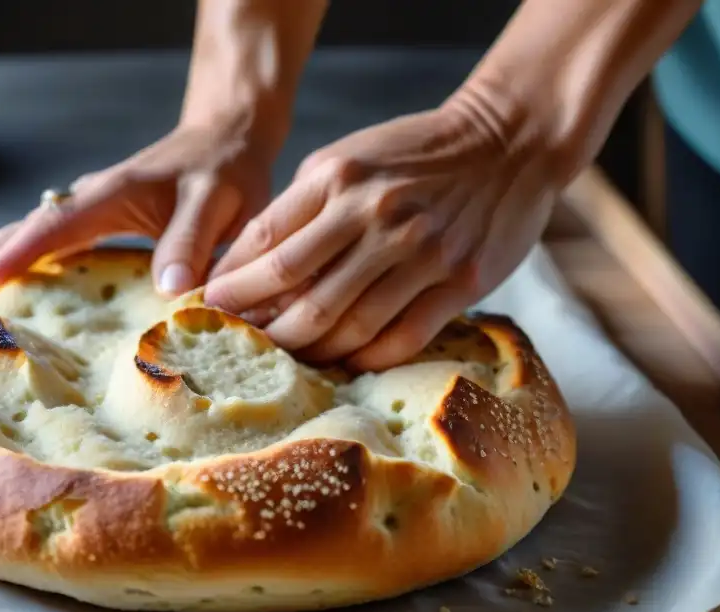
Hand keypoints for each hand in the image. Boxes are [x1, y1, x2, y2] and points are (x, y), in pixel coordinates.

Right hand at [0, 120, 273, 303]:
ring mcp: (90, 214)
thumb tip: (167, 290)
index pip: (54, 226)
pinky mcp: (99, 226)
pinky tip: (13, 300)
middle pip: (21, 232)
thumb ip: (192, 241)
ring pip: (29, 240)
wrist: (226, 141)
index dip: (19, 254)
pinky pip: (51, 250)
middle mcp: (90, 201)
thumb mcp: (218, 203)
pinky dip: (23, 271)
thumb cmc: (224, 171)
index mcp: (112, 195)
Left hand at [204, 87, 563, 370]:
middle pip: (299, 293)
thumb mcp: (349, 157)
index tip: (210, 307)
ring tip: (289, 358)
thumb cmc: (416, 153)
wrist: (509, 142)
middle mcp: (376, 213)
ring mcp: (421, 251)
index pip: (266, 243)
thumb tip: (248, 267)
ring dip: (309, 350)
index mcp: (339, 177)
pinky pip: (400, 338)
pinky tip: (345, 362)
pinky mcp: (459, 282)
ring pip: (347, 324)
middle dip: (262, 327)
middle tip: (243, 345)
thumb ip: (303, 207)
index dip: (233, 283)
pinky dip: (365, 358)